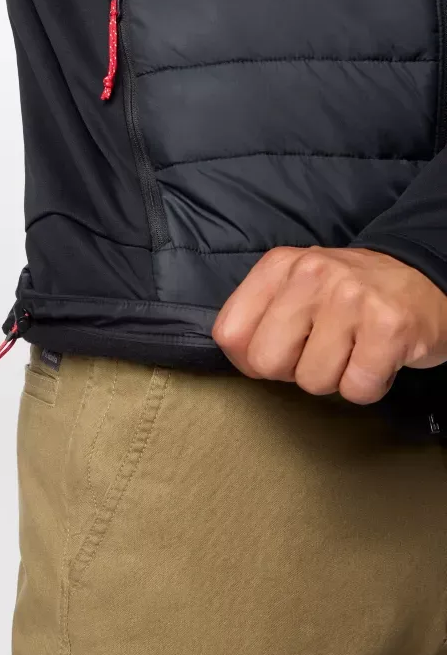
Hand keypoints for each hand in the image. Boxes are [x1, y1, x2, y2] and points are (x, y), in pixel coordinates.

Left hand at [213, 247, 446, 404]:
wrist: (426, 278)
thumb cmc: (350, 294)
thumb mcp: (295, 285)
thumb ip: (260, 314)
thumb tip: (241, 359)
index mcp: (279, 265)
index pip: (228, 332)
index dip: (248, 360)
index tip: (276, 355)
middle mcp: (311, 275)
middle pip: (266, 362)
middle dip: (292, 371)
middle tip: (319, 352)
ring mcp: (351, 299)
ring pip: (312, 381)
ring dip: (334, 378)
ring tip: (352, 350)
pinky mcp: (389, 327)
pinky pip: (356, 389)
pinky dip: (367, 386)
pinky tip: (375, 358)